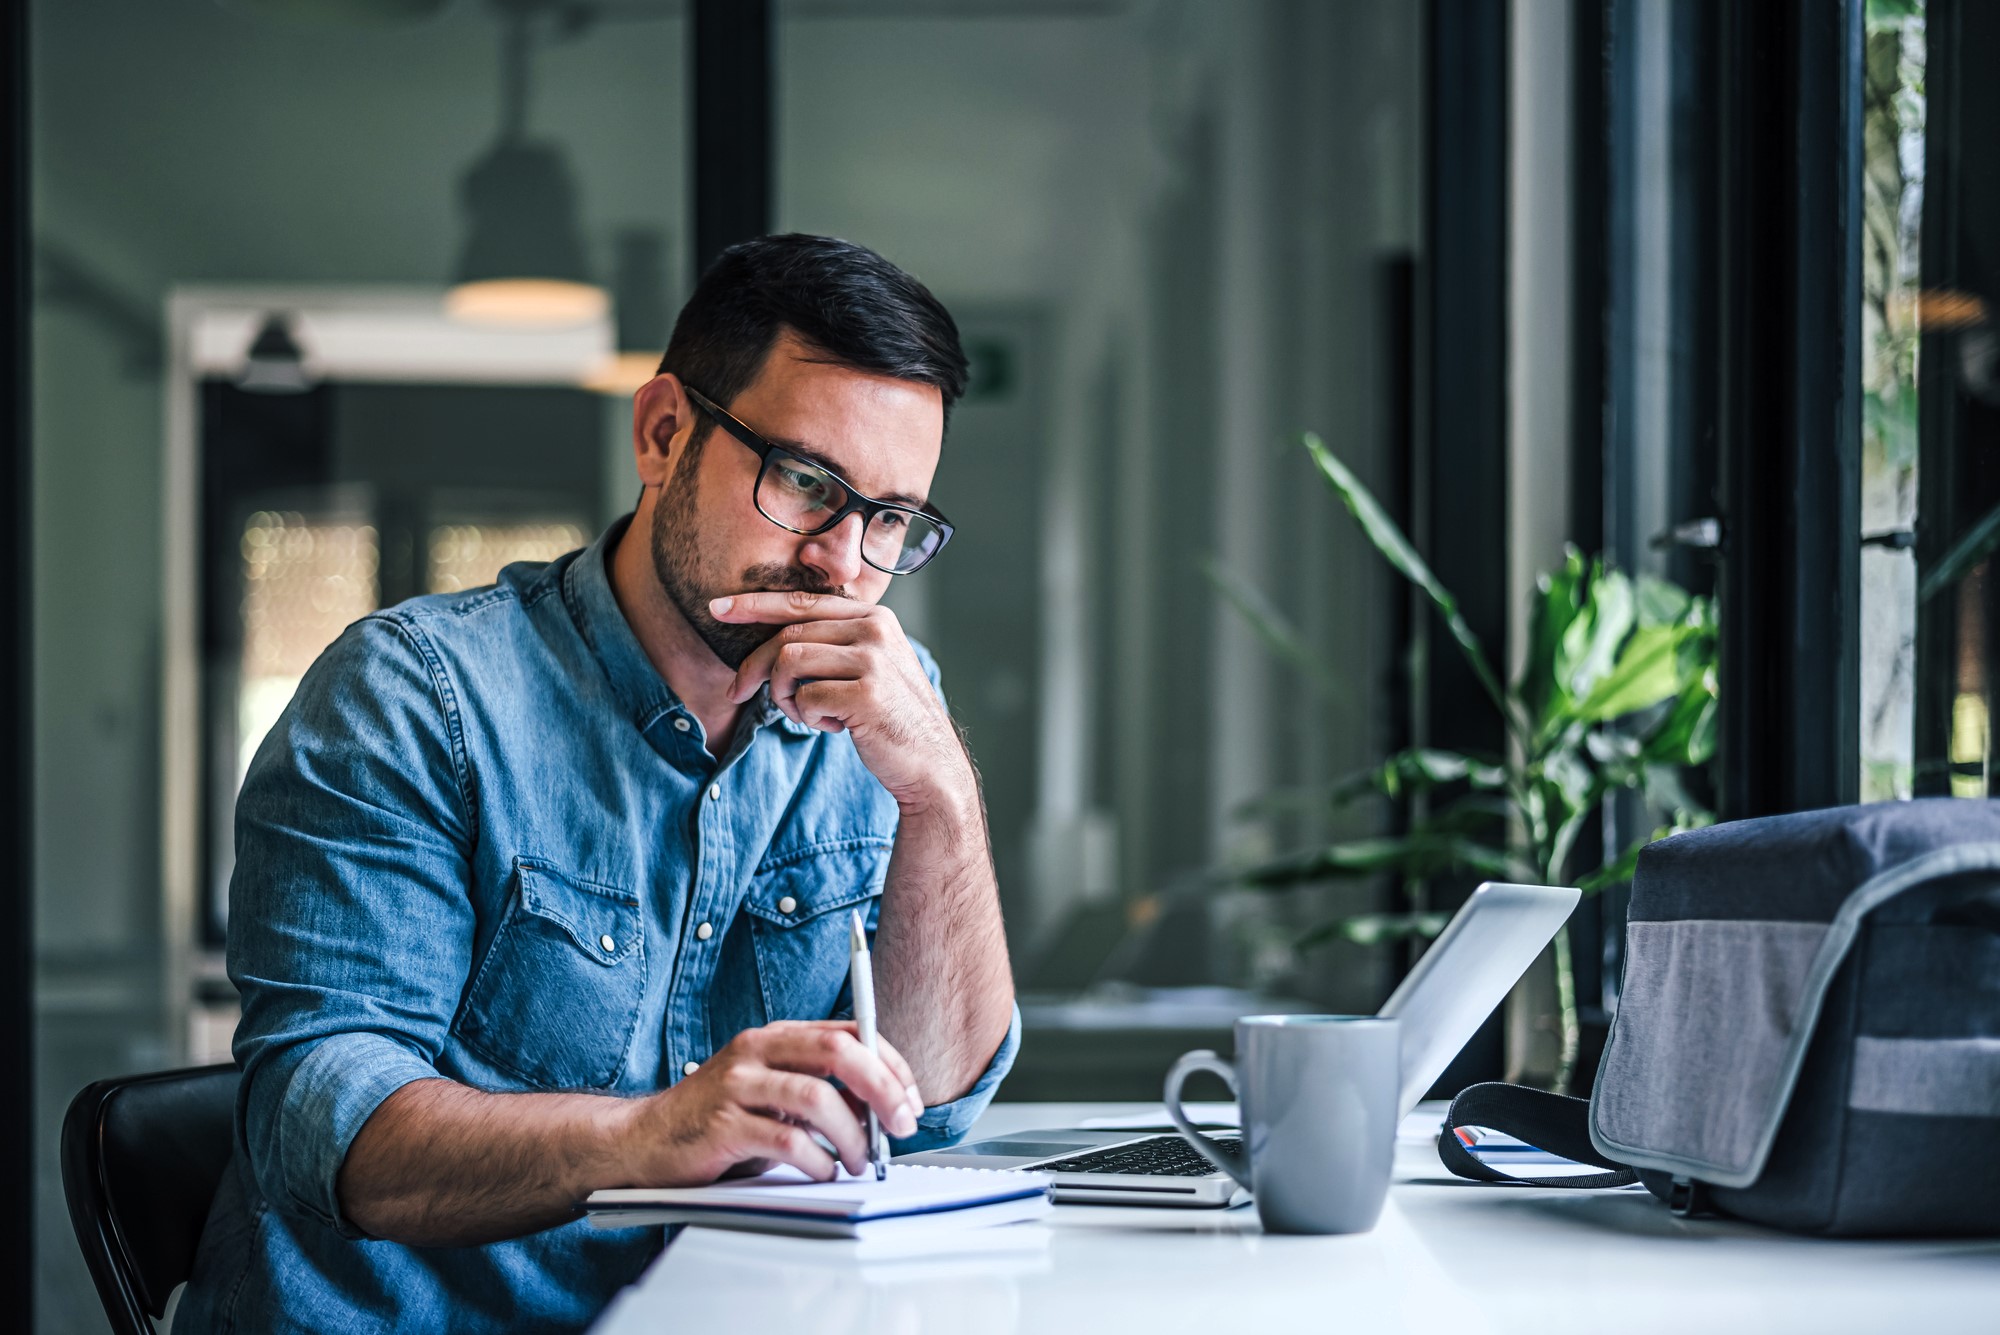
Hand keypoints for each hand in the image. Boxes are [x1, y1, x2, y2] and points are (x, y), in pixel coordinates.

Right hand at [619, 1021, 923, 1184]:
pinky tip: (824, 1171)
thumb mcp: (771, 1091)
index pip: (849, 1032)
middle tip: (900, 1126)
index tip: (911, 1100)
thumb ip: (818, 1088)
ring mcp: (736, 1084)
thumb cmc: (717, 1120)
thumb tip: (881, 1107)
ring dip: (852, 1134)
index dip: (890, 1064)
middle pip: (839, 1053)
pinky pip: (786, 1139)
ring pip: (817, 1097)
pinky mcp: (721, 1124)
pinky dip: (818, 1159)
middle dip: (882, 1090)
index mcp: (775, 1036)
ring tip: (861, 1161)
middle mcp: (756, 1050)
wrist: (643, 1140)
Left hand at [711, 591, 972, 811]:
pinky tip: (836, 728)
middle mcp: (875, 629)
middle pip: (787, 635)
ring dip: (783, 696)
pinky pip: (805, 697)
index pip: (801, 603)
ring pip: (789, 662)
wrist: (930, 763)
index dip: (754, 604)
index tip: (717, 608)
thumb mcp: (867, 667)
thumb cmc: (888, 718)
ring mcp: (874, 659)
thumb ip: (832, 644)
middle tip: (738, 692)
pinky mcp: (868, 693)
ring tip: (807, 715)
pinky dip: (808, 718)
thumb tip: (771, 641)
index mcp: (873, 616)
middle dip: (755, 667)